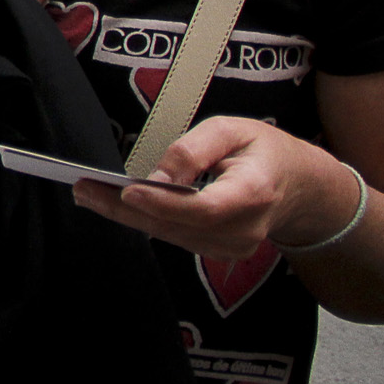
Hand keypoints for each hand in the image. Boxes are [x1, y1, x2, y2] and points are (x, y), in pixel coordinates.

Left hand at [71, 116, 359, 260]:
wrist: (300, 187)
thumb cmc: (262, 151)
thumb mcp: (233, 130)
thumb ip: (193, 150)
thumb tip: (156, 176)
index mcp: (254, 193)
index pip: (204, 208)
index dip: (164, 204)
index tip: (127, 191)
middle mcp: (244, 229)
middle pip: (176, 225)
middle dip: (124, 208)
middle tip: (82, 188)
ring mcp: (233, 247)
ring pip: (169, 234)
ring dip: (125, 215)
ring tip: (86, 192)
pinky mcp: (220, 252)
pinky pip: (175, 237)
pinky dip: (144, 220)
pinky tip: (114, 204)